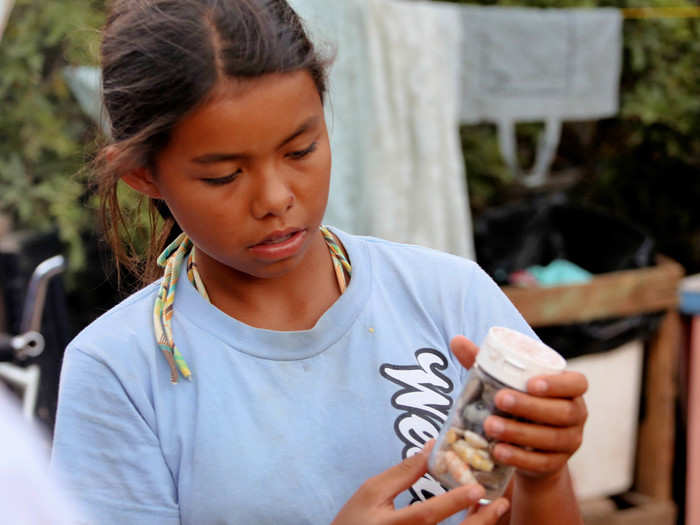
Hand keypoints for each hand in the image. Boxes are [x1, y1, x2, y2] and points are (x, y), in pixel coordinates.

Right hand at [331, 440, 509, 524]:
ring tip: (494, 508)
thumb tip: (431, 447)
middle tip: (500, 502)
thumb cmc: (354, 520)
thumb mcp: (372, 492)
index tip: (477, 488)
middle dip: (481, 521)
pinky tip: (477, 520)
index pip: (428, 515)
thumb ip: (403, 472)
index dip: (453, 502)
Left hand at [450, 335, 587, 480]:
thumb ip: (488, 363)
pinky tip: (498, 451)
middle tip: (500, 399)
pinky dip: (519, 457)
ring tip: (490, 426)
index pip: (577, 383)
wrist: (529, 447)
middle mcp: (576, 415)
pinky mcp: (556, 464)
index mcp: (570, 390)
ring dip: (519, 432)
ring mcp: (569, 442)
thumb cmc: (519, 403)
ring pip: (551, 438)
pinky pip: (541, 463)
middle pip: (562, 412)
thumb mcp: (507, 382)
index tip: (531, 383)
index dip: (558, 383)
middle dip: (530, 406)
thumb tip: (457, 340)